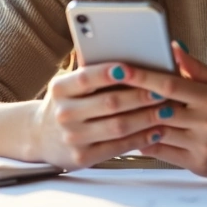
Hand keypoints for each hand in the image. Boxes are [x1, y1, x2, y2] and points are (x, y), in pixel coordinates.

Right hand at [31, 64, 167, 169]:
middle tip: (164, 90)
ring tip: (168, 109)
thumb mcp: (67, 85)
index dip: (108, 72)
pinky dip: (141, 138)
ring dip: (147, 117)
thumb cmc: (65, 103)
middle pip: (109, 103)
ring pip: (118, 126)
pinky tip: (157, 130)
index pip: (85, 78)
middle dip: (140, 96)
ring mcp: (72, 138)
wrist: (39, 137)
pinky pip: (118, 147)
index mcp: (59, 89)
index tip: (130, 67)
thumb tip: (119, 48)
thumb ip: (89, 69)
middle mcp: (64, 114)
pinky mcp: (82, 157)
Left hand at [126, 42, 206, 180]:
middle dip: (132, 100)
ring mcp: (201, 144)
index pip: (171, 84)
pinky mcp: (195, 163)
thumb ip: (195, 67)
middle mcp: (206, 121)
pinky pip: (160, 152)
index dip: (143, 76)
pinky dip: (143, 142)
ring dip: (134, 122)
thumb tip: (173, 47)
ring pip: (157, 131)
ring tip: (114, 112)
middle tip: (107, 91)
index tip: (121, 69)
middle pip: (160, 109)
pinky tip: (131, 133)